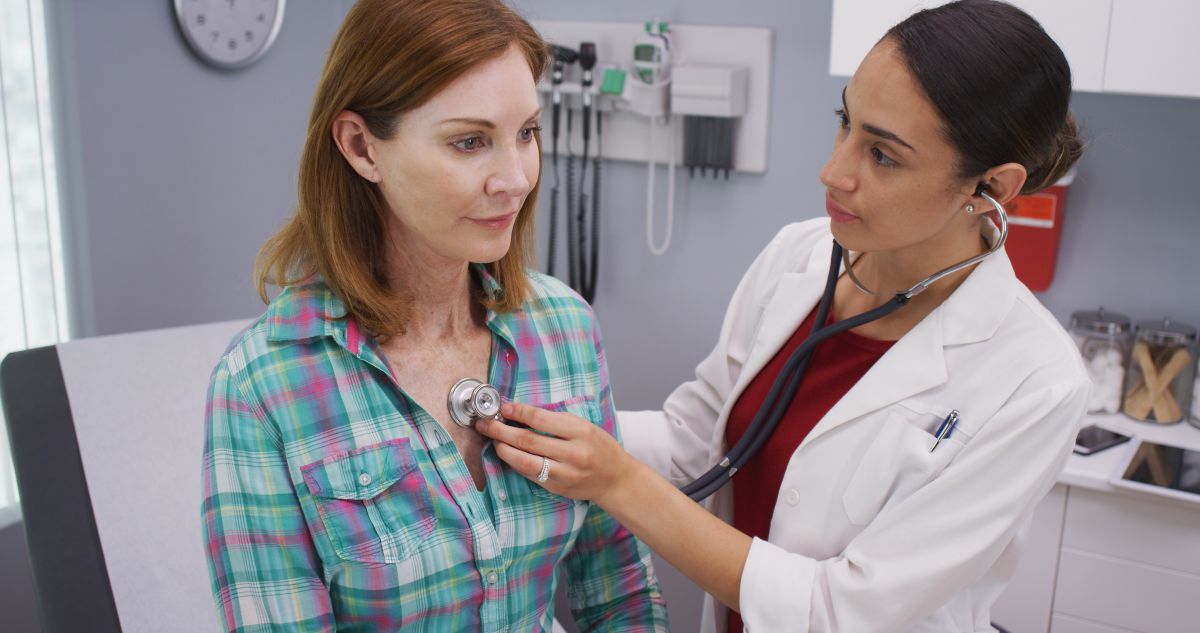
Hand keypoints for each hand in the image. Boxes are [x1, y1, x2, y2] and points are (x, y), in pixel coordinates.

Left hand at [475, 402, 634, 504]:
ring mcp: (564, 473)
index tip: (503, 408)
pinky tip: (507, 454)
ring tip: (493, 440)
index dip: (517, 412)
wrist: (616, 479)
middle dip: (501, 430)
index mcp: (581, 432)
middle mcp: (572, 453)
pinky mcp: (556, 487)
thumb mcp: (584, 426)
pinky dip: (515, 462)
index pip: (540, 418)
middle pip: (527, 440)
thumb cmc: (600, 447)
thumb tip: (521, 414)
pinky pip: (529, 473)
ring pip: (524, 461)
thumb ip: (556, 421)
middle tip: (485, 424)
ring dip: (504, 449)